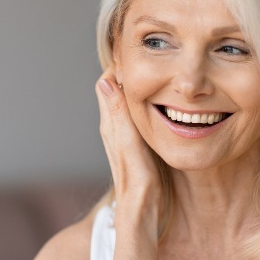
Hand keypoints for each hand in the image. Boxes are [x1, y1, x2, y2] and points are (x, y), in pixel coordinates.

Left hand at [95, 67, 162, 228]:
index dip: (116, 65)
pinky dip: (141, 101)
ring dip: (132, 85)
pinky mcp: (133, 145)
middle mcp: (113, 128)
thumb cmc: (138, 180)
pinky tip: (154, 100)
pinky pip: (133, 115)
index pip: (106, 84)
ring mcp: (123, 137)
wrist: (141, 210)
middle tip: (141, 51)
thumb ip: (119, 114)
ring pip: (124, 102)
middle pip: (114, 90)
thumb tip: (105, 82)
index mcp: (111, 124)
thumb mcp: (130, 144)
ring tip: (148, 68)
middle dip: (124, 70)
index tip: (130, 48)